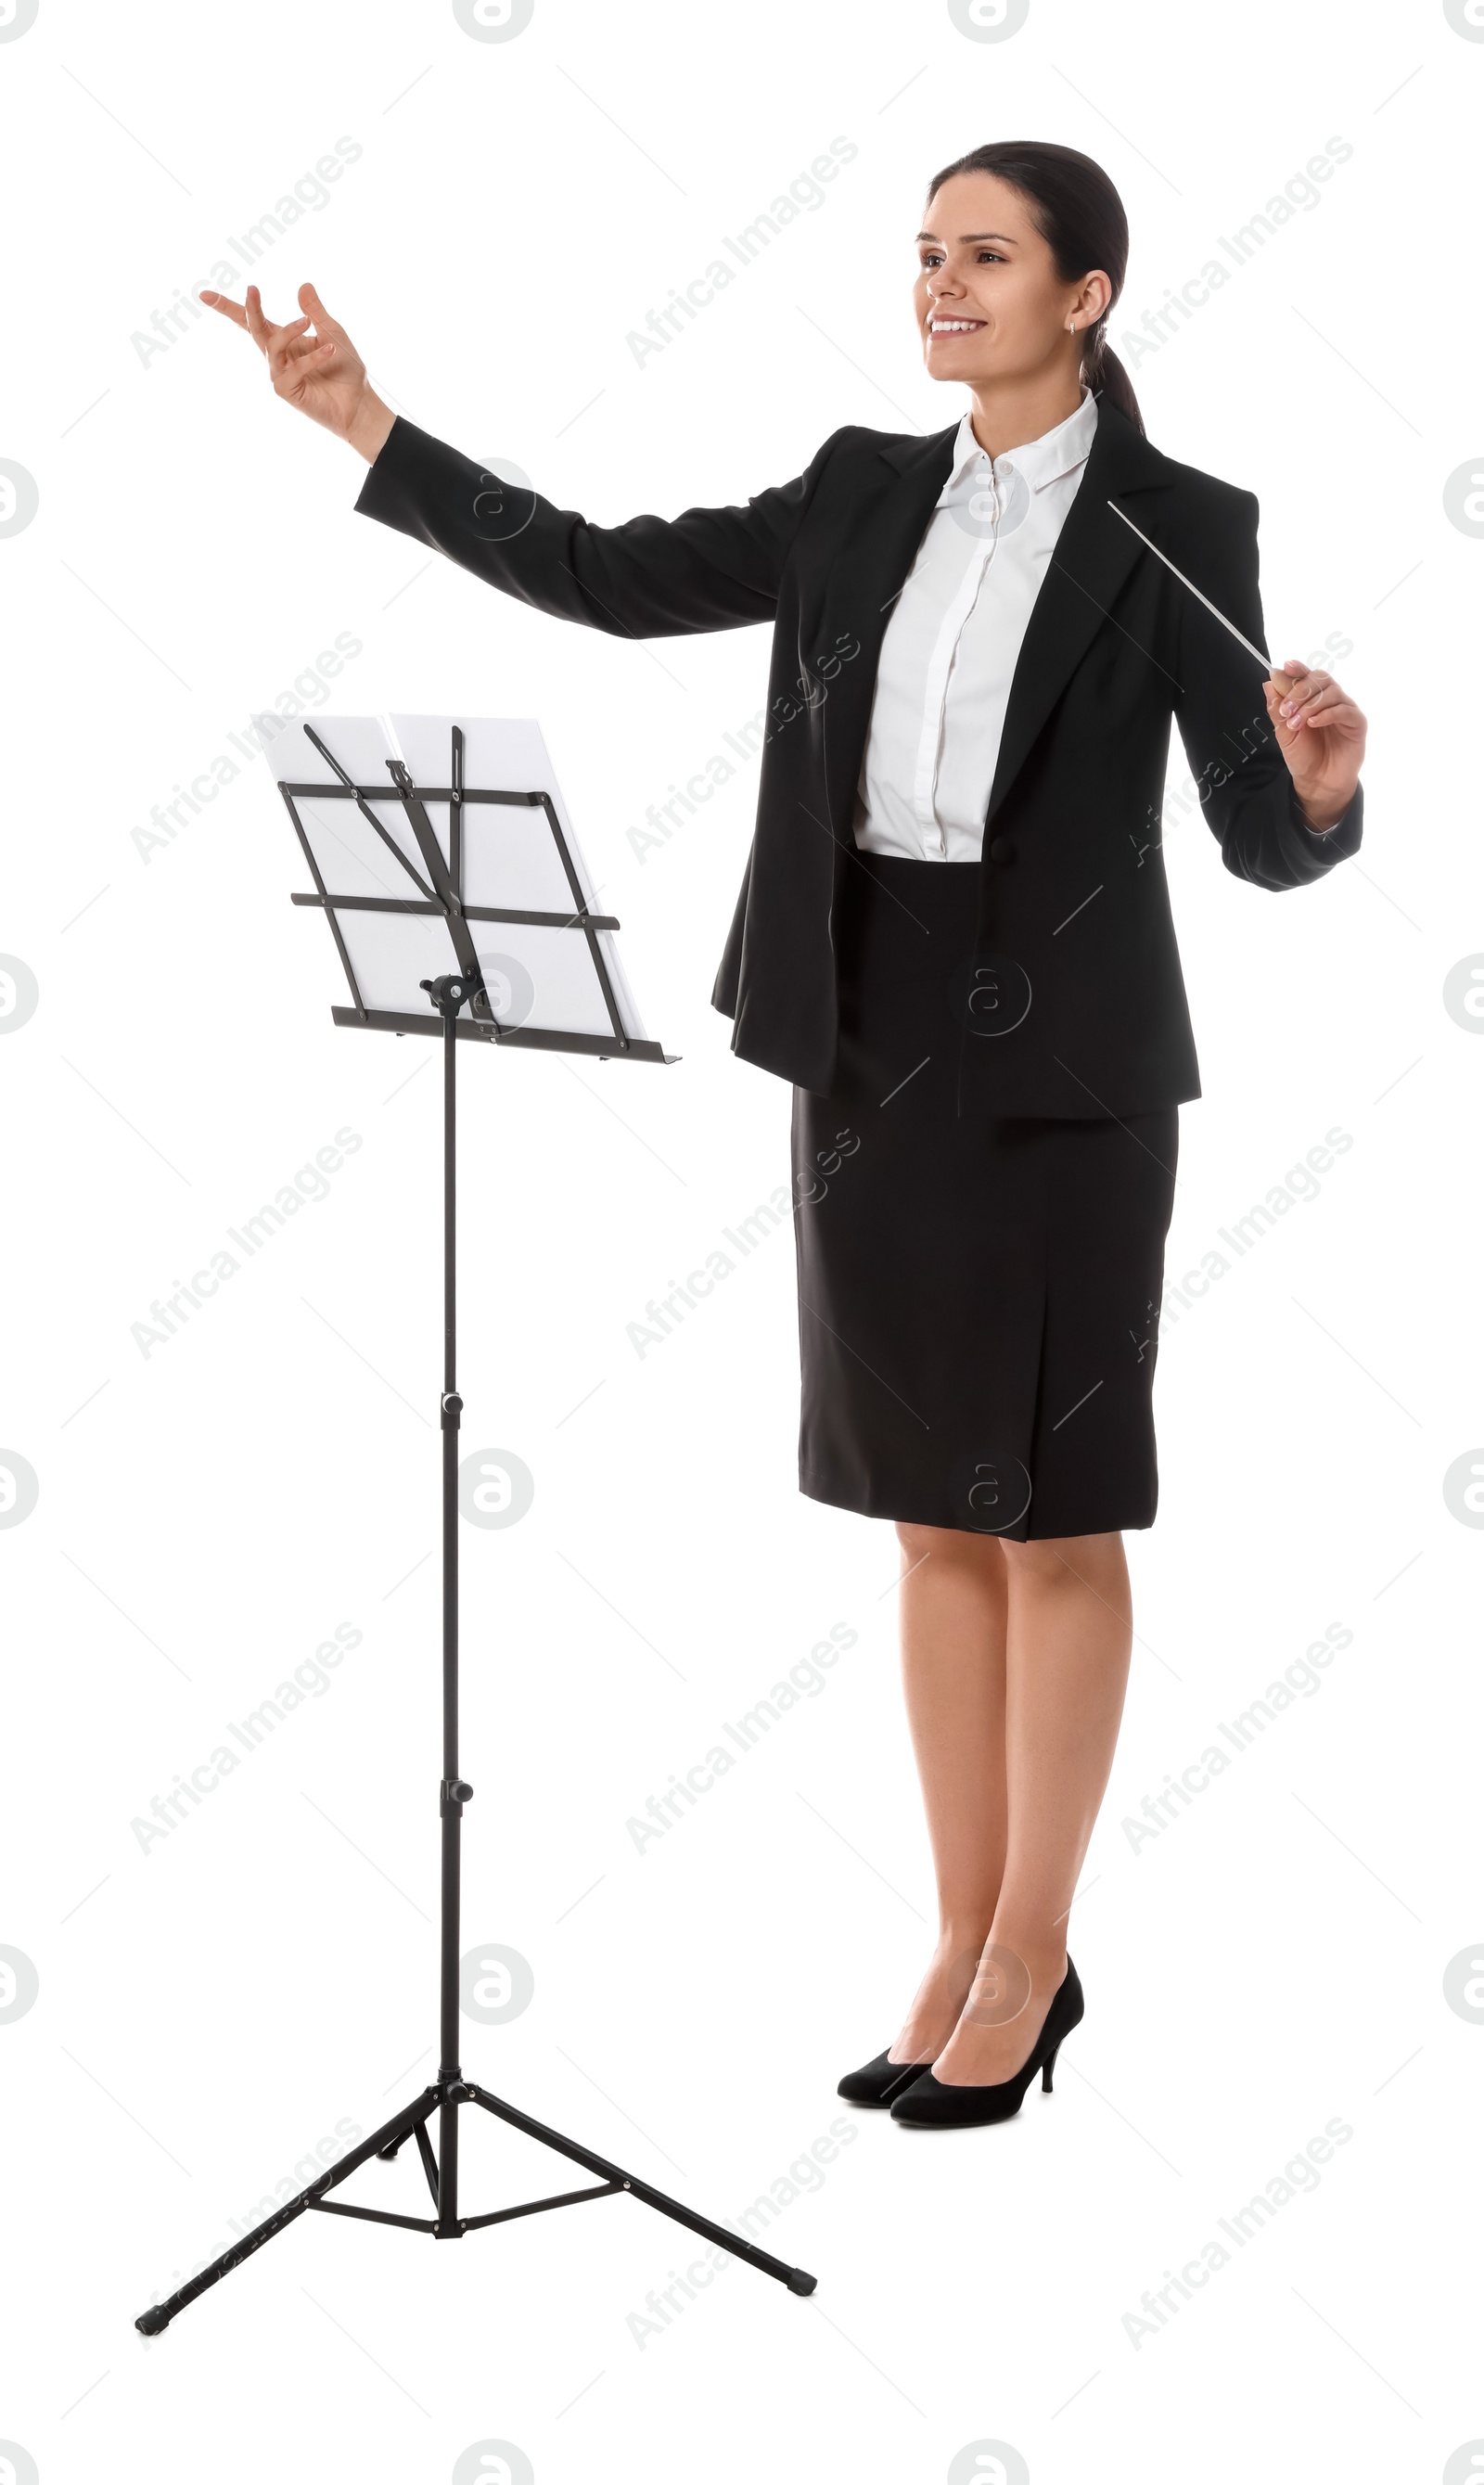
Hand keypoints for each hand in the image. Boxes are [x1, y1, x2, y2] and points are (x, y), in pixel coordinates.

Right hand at [199, 280, 395, 462]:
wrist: (361, 405)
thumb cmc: (346, 371)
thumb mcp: (333, 332)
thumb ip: (315, 311)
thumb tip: (303, 285)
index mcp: (284, 341)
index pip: (252, 321)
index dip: (228, 308)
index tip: (204, 295)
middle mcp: (277, 357)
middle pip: (253, 329)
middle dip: (249, 309)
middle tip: (252, 289)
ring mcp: (279, 375)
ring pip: (272, 346)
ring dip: (289, 331)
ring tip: (307, 322)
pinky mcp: (287, 391)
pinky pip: (292, 369)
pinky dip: (311, 358)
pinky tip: (330, 350)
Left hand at [1263, 659, 1366, 833]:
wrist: (1317, 782)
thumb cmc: (1303, 756)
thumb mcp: (1284, 733)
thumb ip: (1277, 709)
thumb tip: (1269, 684)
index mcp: (1312, 699)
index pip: (1307, 676)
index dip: (1298, 668)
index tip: (1285, 667)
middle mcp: (1330, 700)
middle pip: (1320, 679)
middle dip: (1300, 691)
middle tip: (1286, 709)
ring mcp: (1345, 709)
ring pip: (1331, 692)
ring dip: (1310, 705)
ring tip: (1296, 723)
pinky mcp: (1357, 723)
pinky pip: (1344, 710)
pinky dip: (1326, 714)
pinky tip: (1313, 723)